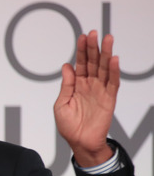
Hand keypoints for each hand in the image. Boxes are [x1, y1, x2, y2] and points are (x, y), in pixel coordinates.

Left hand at [53, 30, 118, 166]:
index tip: (82, 37)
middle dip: (93, 47)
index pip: (80, 63)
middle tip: (94, 33)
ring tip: (108, 39)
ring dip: (106, 54)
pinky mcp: (109, 99)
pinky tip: (114, 59)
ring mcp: (100, 91)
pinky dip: (114, 71)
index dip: (81, 50)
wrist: (80, 142)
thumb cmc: (69, 126)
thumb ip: (66, 85)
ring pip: (105, 68)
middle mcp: (89, 85)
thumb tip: (66, 66)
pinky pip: (113, 83)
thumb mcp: (61, 104)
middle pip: (93, 62)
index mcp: (77, 85)